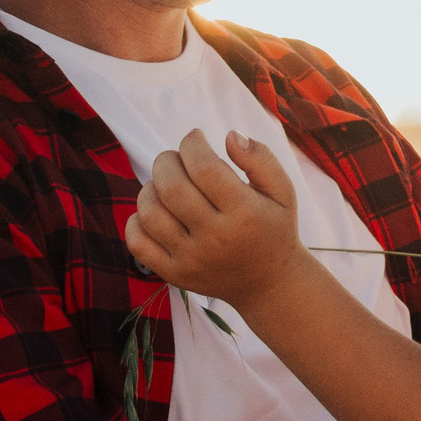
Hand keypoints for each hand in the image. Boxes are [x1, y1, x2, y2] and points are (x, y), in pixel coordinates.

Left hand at [124, 129, 306, 308]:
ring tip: (167, 184)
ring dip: (151, 187)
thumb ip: (260, 158)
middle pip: (171, 187)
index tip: (196, 138)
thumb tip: (229, 136)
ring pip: (150, 212)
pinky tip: (157, 211)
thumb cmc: (274, 228)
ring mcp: (191, 259)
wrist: (269, 284)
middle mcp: (215, 238)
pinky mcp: (175, 274)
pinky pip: (137, 243)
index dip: (192, 144)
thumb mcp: (283, 191)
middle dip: (167, 160)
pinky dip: (137, 220)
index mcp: (244, 213)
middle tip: (177, 158)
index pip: (204, 168)